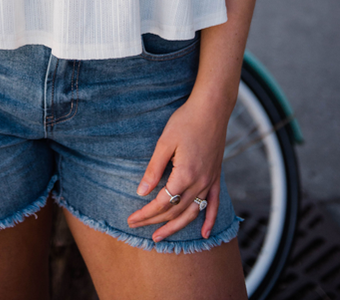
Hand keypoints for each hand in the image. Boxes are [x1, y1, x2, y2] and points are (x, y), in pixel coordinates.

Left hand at [127, 97, 227, 240]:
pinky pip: (213, 204)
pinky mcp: (216, 176)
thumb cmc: (185, 121)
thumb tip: (141, 192)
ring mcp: (209, 181)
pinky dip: (209, 220)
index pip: (161, 203)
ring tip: (161, 237)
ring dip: (176, 227)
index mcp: (185, 175)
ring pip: (192, 213)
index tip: (131, 219)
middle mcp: (199, 183)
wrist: (211, 108)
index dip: (145, 213)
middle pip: (175, 211)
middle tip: (137, 227)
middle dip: (154, 222)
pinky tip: (205, 234)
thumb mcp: (164, 143)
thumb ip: (153, 169)